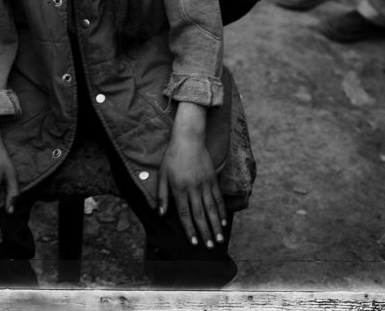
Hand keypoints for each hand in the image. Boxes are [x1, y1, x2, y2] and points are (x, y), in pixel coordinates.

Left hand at [158, 102, 226, 248]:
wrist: (189, 138)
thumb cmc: (172, 157)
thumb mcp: (162, 174)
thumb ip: (161, 195)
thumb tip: (160, 213)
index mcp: (179, 188)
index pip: (185, 214)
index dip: (189, 230)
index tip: (194, 243)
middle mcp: (193, 188)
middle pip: (200, 214)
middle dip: (205, 232)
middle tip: (210, 247)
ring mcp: (205, 184)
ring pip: (211, 208)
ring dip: (216, 225)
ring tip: (219, 239)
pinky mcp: (213, 179)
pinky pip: (218, 198)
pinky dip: (222, 211)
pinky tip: (224, 221)